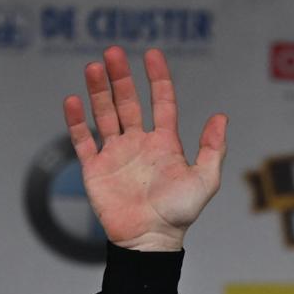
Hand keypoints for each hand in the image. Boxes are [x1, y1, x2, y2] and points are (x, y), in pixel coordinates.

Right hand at [63, 46, 226, 252]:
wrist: (149, 241)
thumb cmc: (179, 214)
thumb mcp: (204, 180)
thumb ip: (213, 149)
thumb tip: (221, 116)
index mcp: (164, 143)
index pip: (161, 102)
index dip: (157, 78)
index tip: (152, 55)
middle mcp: (139, 143)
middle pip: (127, 102)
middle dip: (120, 77)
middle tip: (112, 52)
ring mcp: (116, 154)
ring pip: (104, 114)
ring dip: (98, 91)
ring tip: (92, 67)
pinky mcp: (95, 169)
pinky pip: (83, 141)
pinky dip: (76, 121)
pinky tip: (73, 100)